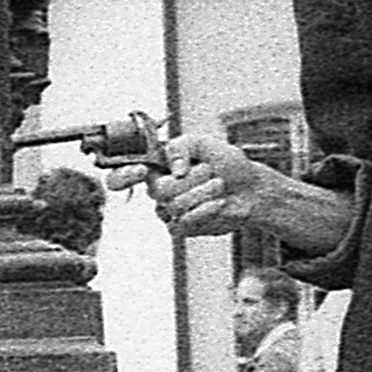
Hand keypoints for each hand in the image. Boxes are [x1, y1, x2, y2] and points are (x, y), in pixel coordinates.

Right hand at [143, 134, 358, 257]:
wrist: (250, 188)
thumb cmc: (227, 164)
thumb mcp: (203, 143)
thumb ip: (181, 147)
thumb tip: (173, 169)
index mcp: (157, 168)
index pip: (122, 175)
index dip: (123, 175)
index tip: (140, 170)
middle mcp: (158, 190)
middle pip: (158, 190)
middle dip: (190, 179)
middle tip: (209, 171)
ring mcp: (168, 211)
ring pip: (174, 206)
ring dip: (203, 193)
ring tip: (218, 186)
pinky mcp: (182, 228)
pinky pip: (183, 223)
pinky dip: (204, 210)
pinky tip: (218, 203)